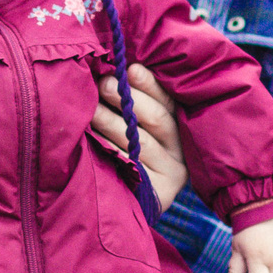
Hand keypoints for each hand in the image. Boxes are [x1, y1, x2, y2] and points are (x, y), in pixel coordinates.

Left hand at [93, 63, 185, 210]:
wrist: (124, 205)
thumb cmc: (124, 151)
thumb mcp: (136, 123)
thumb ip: (133, 99)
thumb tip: (115, 67)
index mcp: (181, 127)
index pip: (168, 100)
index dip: (148, 83)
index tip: (129, 69)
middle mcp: (181, 150)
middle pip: (157, 118)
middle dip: (128, 98)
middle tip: (104, 83)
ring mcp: (172, 173)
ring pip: (141, 142)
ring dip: (113, 122)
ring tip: (92, 108)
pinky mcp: (158, 193)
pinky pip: (131, 167)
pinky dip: (111, 150)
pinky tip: (94, 139)